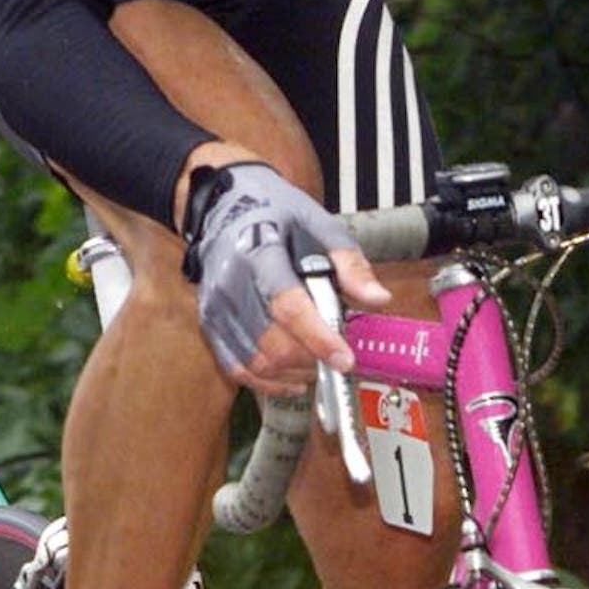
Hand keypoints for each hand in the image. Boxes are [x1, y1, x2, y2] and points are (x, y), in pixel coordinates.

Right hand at [181, 161, 390, 392]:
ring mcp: (215, 306)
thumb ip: (350, 263)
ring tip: (317, 361)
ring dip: (294, 371)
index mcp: (259, 251)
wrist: (223, 207)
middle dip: (312, 359)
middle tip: (338, 355)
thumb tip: (378, 300)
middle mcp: (230, 282)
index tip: (346, 360)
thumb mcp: (319, 224)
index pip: (288, 305)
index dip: (319, 338)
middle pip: (273, 342)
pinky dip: (269, 381)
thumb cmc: (275, 215)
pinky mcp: (209, 323)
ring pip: (257, 362)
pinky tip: (293, 375)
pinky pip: (238, 368)